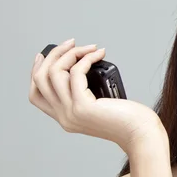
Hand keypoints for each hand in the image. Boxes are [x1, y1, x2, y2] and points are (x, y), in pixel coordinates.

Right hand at [28, 38, 165, 153]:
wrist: (141, 133)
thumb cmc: (128, 118)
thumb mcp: (100, 107)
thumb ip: (86, 95)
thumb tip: (81, 66)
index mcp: (65, 117)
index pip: (36, 94)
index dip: (35, 72)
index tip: (44, 55)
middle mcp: (63, 117)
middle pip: (41, 79)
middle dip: (54, 56)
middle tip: (71, 43)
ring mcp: (71, 113)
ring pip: (55, 73)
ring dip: (71, 54)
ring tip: (90, 48)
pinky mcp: (83, 106)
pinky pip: (76, 73)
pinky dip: (86, 59)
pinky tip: (98, 54)